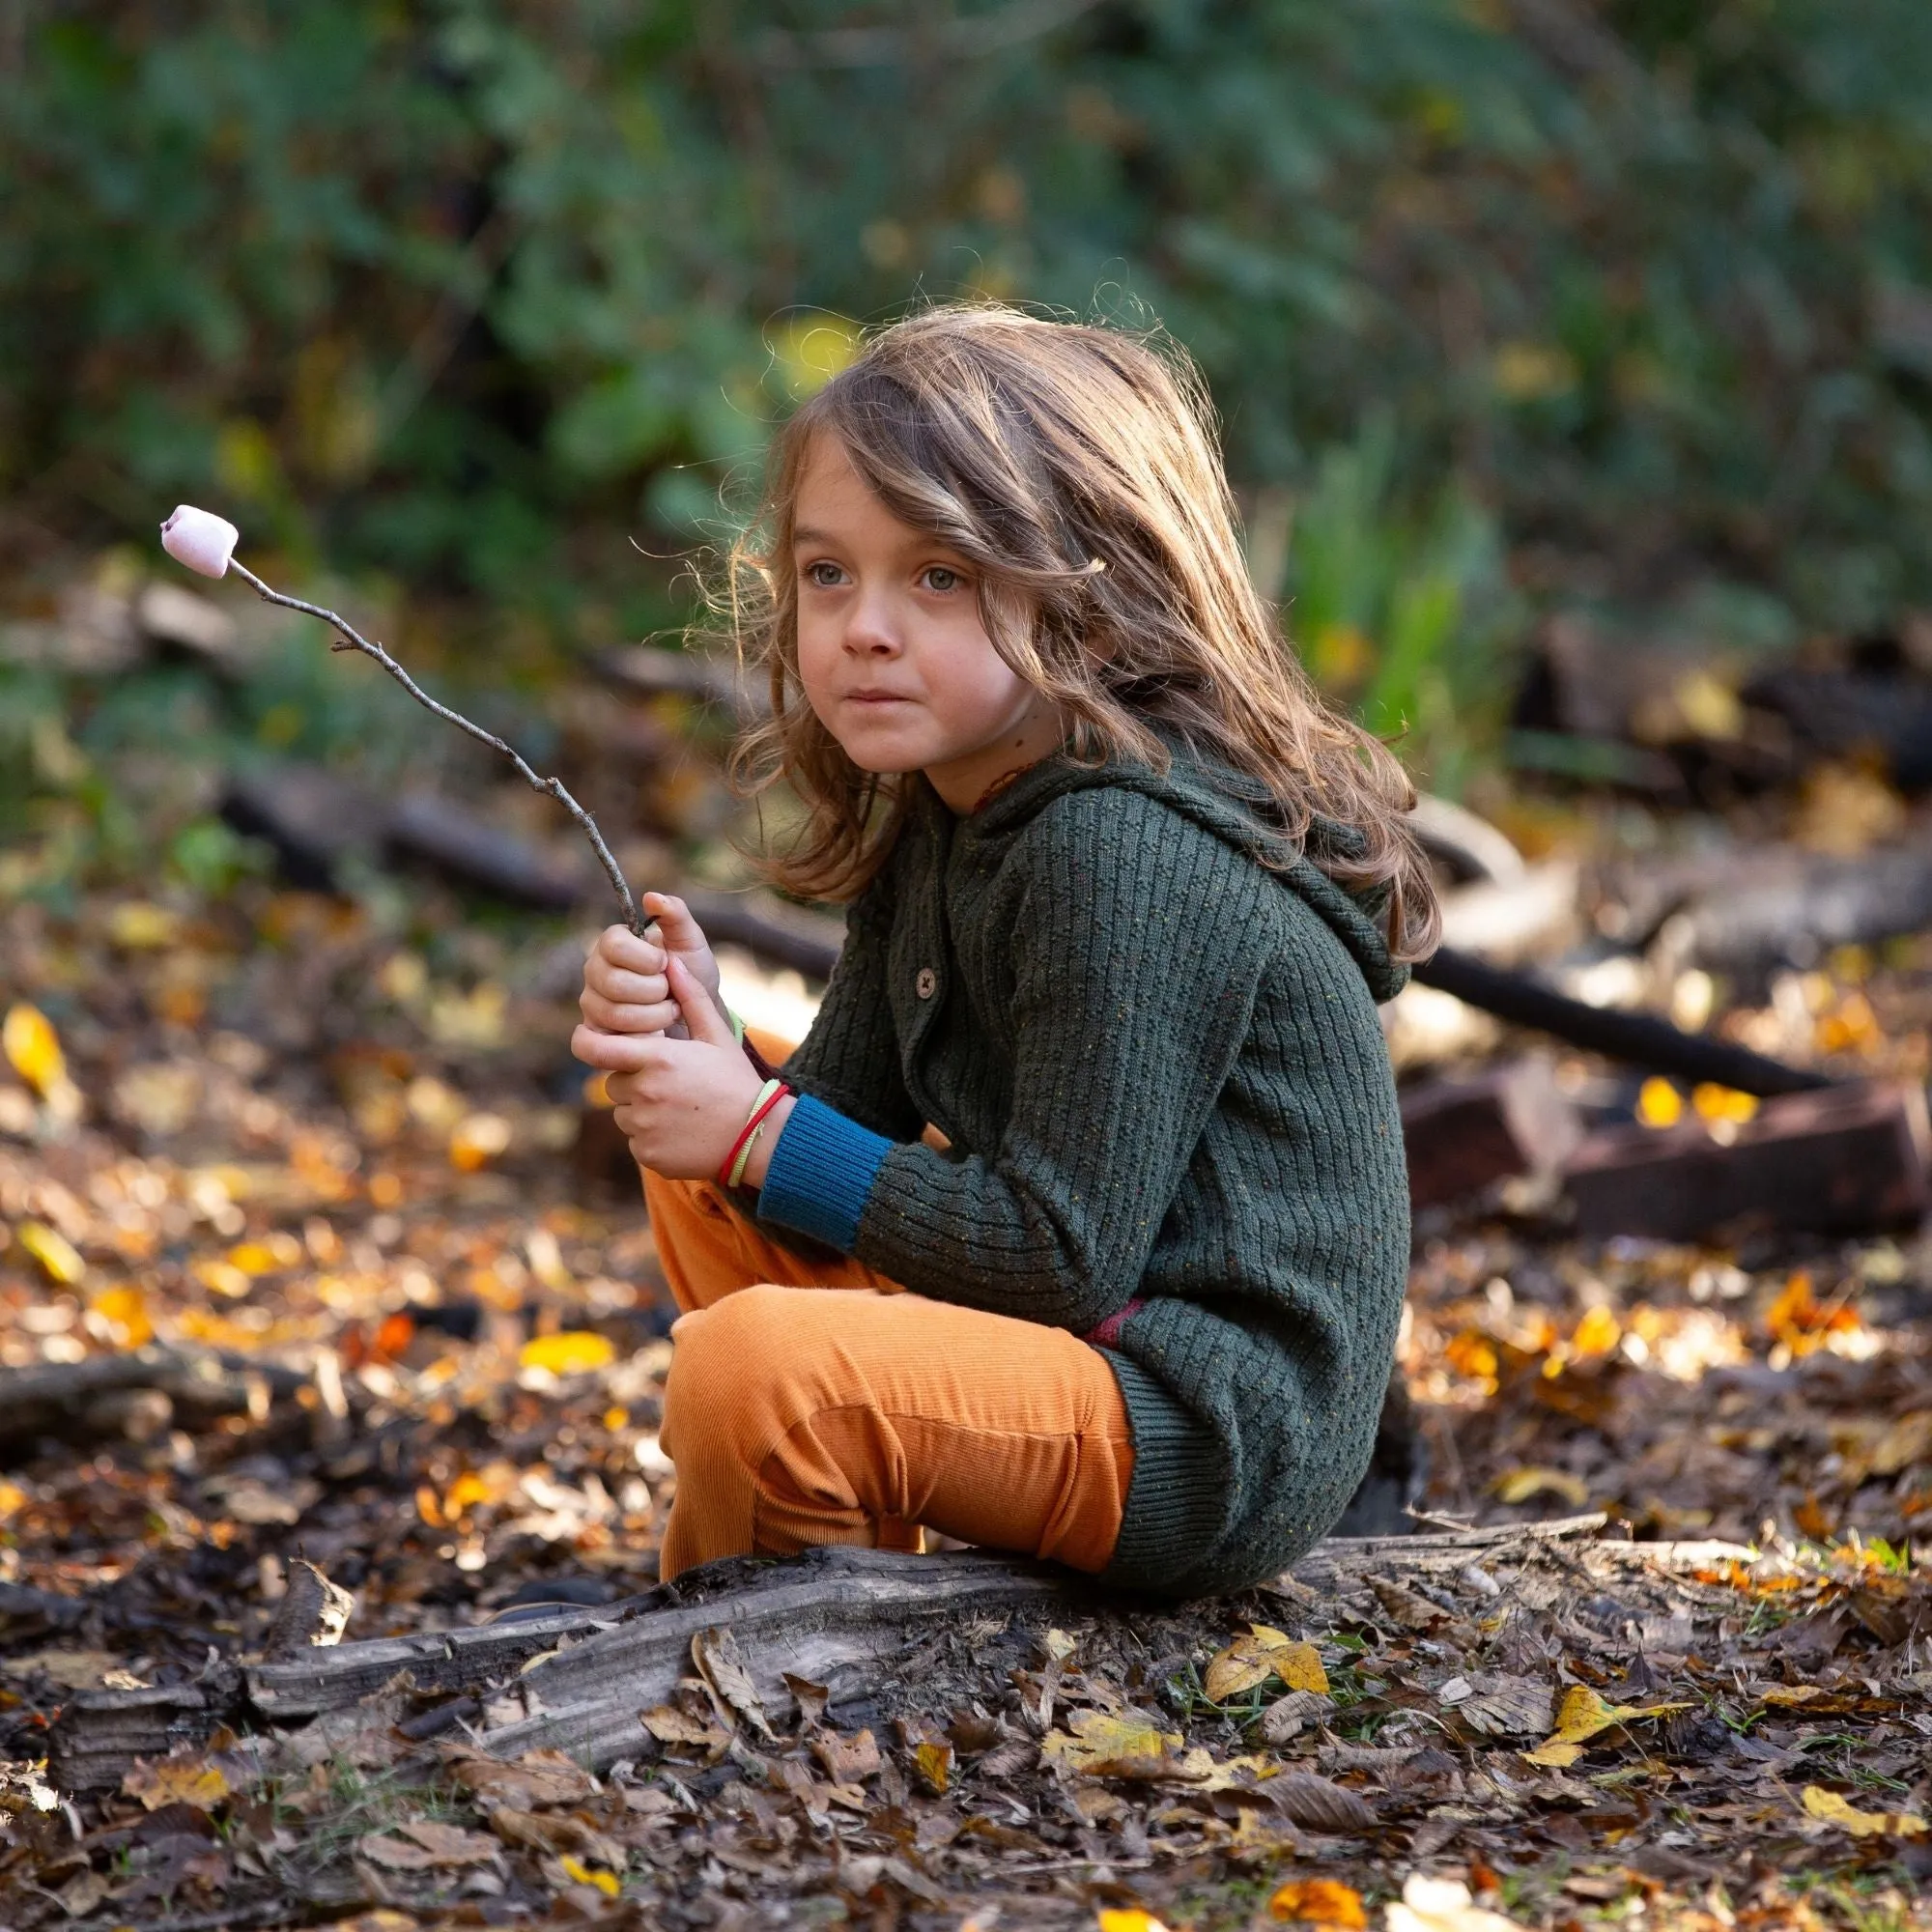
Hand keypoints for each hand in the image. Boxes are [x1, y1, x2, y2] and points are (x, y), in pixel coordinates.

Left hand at [574, 955, 786, 1180]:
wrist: (758, 1136)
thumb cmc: (737, 1081)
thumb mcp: (718, 1036)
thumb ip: (691, 998)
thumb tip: (673, 961)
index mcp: (657, 1058)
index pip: (594, 1048)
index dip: (584, 1041)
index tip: (586, 1039)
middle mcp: (644, 1092)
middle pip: (613, 1083)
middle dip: (632, 1081)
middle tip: (669, 1084)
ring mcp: (643, 1127)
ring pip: (624, 1114)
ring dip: (641, 1111)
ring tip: (680, 1110)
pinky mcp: (647, 1154)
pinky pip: (636, 1141)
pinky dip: (652, 1138)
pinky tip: (682, 1132)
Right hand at [578, 894, 723, 1043]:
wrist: (699, 1018)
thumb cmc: (693, 973)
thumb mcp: (691, 941)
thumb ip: (675, 915)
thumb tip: (651, 897)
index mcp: (613, 944)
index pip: (614, 946)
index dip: (647, 958)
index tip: (666, 962)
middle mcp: (595, 971)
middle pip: (613, 982)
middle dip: (655, 991)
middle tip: (670, 991)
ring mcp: (593, 1003)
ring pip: (615, 1013)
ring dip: (655, 1016)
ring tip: (669, 1010)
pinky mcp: (598, 1033)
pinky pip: (614, 1039)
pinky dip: (646, 1036)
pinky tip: (659, 1031)